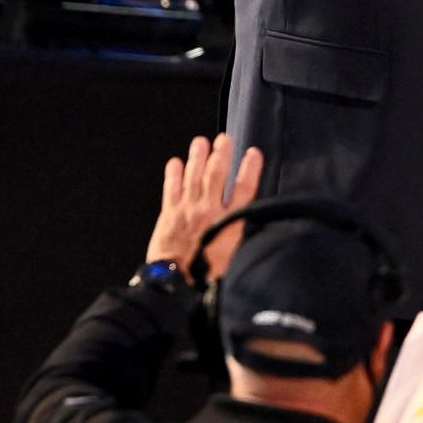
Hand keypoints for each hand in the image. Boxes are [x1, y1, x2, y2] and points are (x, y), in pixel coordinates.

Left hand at [145, 132, 264, 278]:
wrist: (176, 283)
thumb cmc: (208, 274)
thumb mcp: (235, 255)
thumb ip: (240, 233)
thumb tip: (249, 217)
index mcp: (229, 221)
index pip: (244, 188)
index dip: (250, 169)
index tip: (253, 153)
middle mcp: (209, 211)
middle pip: (217, 174)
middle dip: (221, 154)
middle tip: (224, 139)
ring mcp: (187, 210)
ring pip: (194, 176)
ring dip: (198, 157)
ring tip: (201, 142)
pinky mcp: (169, 214)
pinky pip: (172, 188)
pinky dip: (173, 174)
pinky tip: (175, 162)